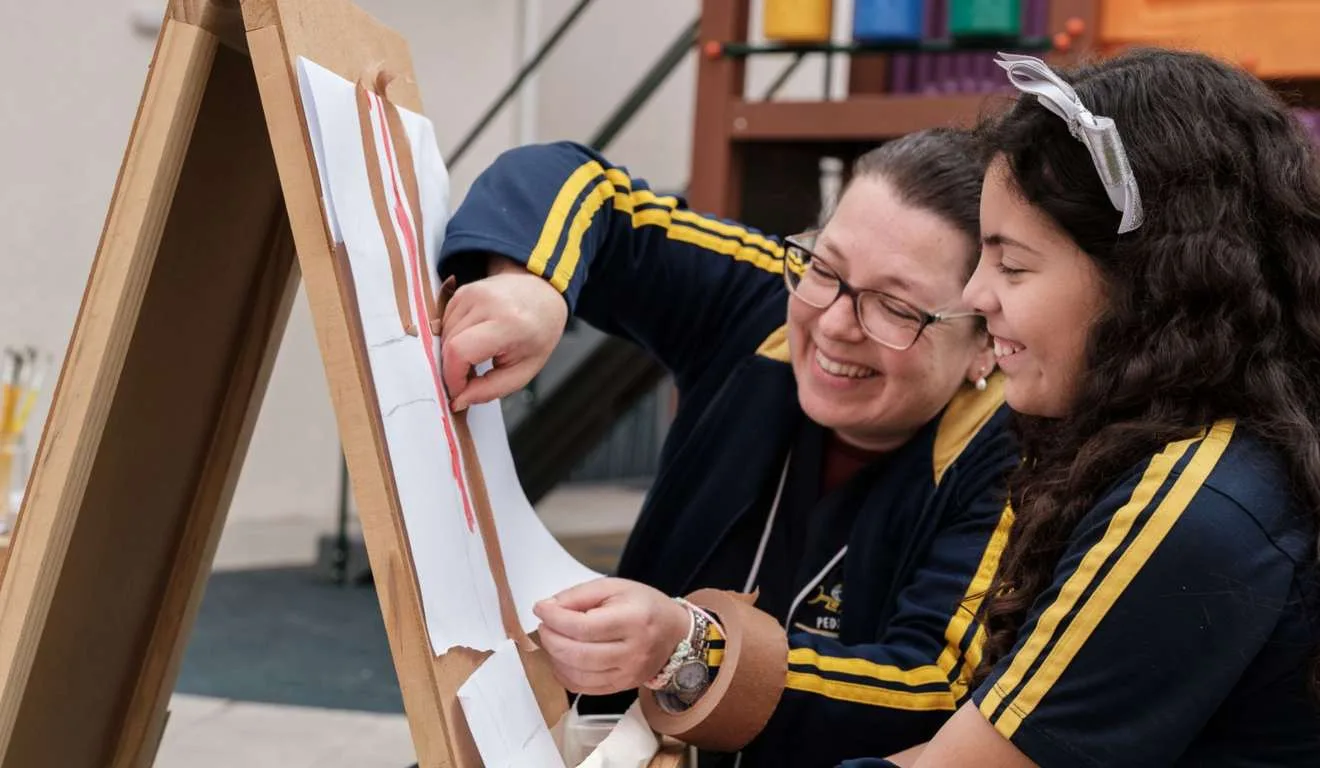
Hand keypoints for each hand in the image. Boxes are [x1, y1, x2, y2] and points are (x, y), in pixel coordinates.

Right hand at [437, 257, 566, 409]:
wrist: (542, 294)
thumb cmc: (538, 332)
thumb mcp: (524, 370)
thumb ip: (490, 390)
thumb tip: (458, 400)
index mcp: (508, 324)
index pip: (460, 351)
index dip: (453, 377)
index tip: (459, 390)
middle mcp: (487, 303)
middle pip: (449, 345)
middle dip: (454, 369)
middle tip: (472, 377)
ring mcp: (472, 293)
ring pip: (444, 335)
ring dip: (454, 354)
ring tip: (477, 357)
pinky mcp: (462, 291)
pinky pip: (445, 322)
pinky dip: (453, 338)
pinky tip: (473, 339)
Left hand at [533, 578, 691, 695]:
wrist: (675, 633)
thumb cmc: (644, 606)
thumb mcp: (615, 587)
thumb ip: (579, 595)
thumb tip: (548, 607)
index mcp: (633, 621)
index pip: (584, 627)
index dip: (556, 619)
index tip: (541, 609)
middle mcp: (632, 652)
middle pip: (578, 654)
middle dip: (551, 638)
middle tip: (544, 625)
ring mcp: (627, 674)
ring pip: (577, 674)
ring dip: (555, 657)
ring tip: (553, 639)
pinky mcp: (621, 688)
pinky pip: (583, 688)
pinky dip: (564, 674)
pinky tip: (562, 658)